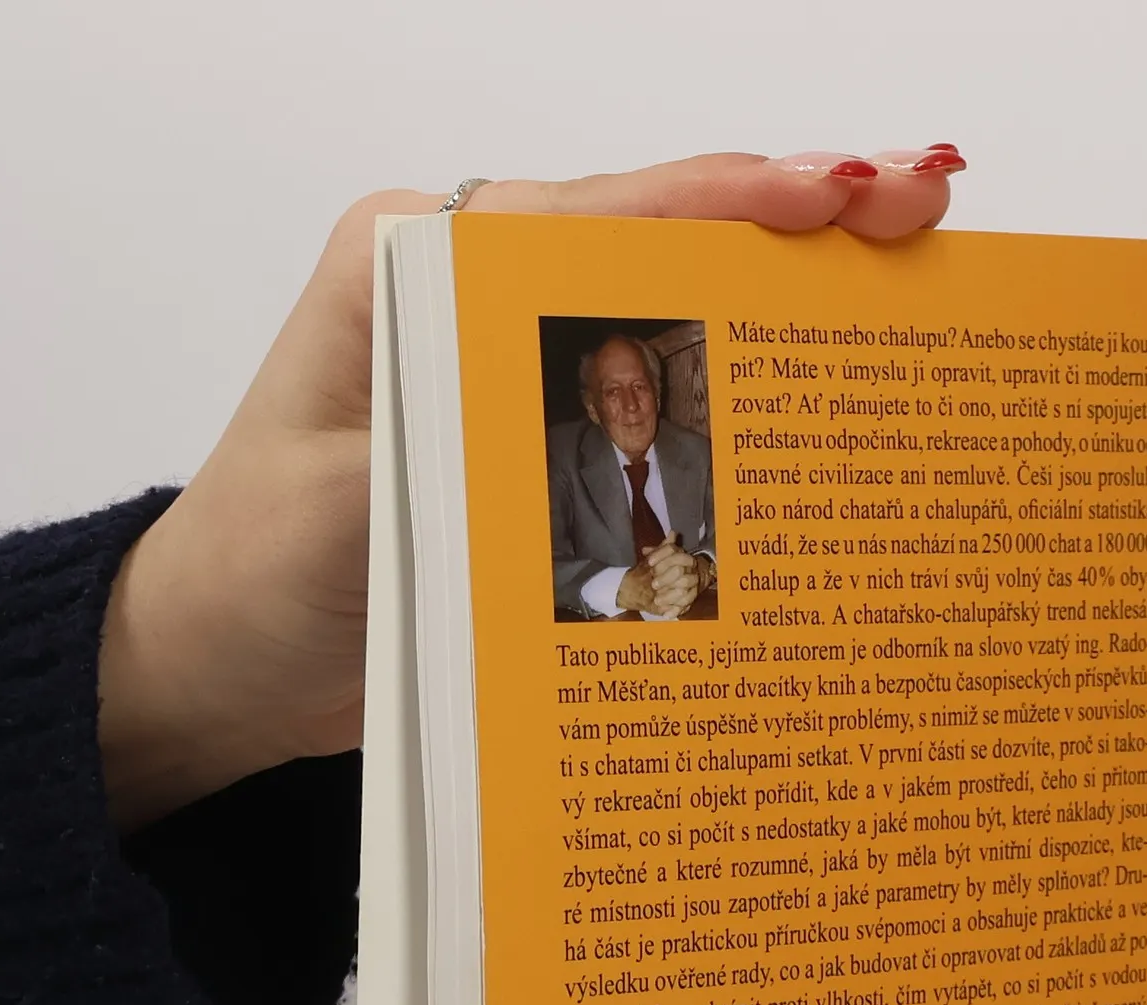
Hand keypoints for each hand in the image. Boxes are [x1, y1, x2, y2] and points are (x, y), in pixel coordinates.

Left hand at [98, 147, 964, 827]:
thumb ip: (446, 446)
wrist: (222, 666)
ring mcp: (517, 372)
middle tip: (924, 210)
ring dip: (789, 309)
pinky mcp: (541, 448)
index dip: (728, 202)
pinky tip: (828, 408)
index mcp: (412, 265)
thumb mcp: (339, 514)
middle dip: (794, 227)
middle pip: (658, 242)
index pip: (593, 212)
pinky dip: (745, 401)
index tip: (842, 196)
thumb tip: (566, 408)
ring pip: (674, 314)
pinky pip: (658, 406)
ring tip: (910, 286)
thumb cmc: (252, 576)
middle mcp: (476, 300)